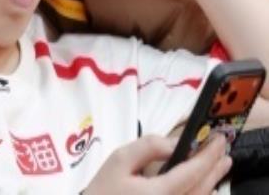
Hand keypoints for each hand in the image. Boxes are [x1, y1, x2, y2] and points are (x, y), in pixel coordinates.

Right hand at [84, 135, 231, 194]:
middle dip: (214, 167)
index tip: (218, 138)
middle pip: (202, 188)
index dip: (208, 154)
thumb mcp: (119, 160)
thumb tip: (174, 141)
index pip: (192, 172)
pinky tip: (204, 185)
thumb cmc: (104, 189)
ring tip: (220, 164)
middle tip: (224, 148)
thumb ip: (148, 147)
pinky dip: (202, 193)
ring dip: (212, 180)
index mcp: (160, 193)